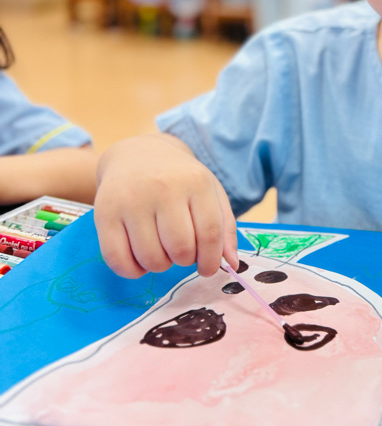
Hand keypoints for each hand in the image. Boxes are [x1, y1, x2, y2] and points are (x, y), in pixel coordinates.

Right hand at [94, 134, 238, 279]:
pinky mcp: (104, 213)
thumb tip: (232, 263)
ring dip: (160, 266)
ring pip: (151, 258)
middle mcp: (162, 188)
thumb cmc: (179, 179)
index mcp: (195, 182)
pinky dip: (132, 271)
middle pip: (180, 248)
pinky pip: (117, 259)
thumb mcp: (209, 191)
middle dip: (184, 261)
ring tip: (161, 251)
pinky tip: (139, 260)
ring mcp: (131, 200)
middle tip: (181, 253)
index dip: (211, 260)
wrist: (137, 154)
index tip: (207, 269)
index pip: (210, 233)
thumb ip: (224, 227)